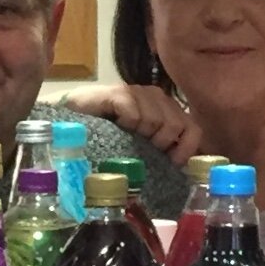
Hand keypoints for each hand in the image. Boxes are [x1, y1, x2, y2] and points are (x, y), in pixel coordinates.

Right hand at [62, 83, 202, 166]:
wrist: (71, 121)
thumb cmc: (108, 138)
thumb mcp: (139, 149)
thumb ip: (159, 154)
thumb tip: (179, 173)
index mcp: (168, 113)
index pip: (193, 129)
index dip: (185, 149)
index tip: (170, 163)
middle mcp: (158, 99)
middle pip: (176, 125)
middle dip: (158, 144)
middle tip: (139, 148)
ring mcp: (139, 93)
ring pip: (156, 120)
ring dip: (139, 134)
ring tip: (123, 135)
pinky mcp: (119, 92)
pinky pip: (135, 113)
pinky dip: (126, 123)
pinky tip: (114, 125)